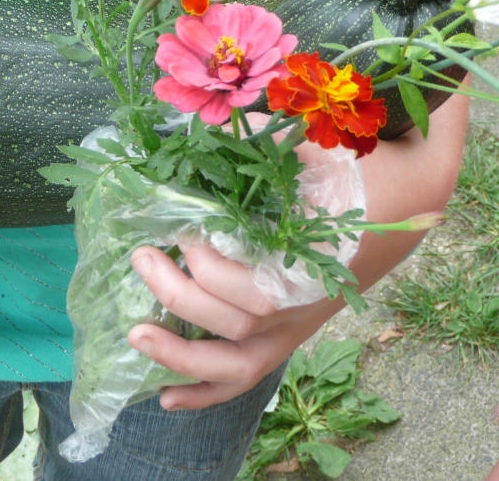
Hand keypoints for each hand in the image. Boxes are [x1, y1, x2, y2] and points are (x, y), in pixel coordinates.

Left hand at [127, 91, 468, 410]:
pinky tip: (165, 398)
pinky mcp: (280, 340)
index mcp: (312, 264)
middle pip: (239, 324)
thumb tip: (200, 133)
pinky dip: (204, 392)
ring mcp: (291, 329)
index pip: (256, 289)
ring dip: (181, 356)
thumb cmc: (344, 173)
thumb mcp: (309, 149)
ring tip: (134, 333)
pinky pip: (243, 379)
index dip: (211, 266)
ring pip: (237, 364)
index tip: (184, 230)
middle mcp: (301, 305)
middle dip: (181, 295)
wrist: (395, 202)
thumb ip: (262, 144)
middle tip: (144, 256)